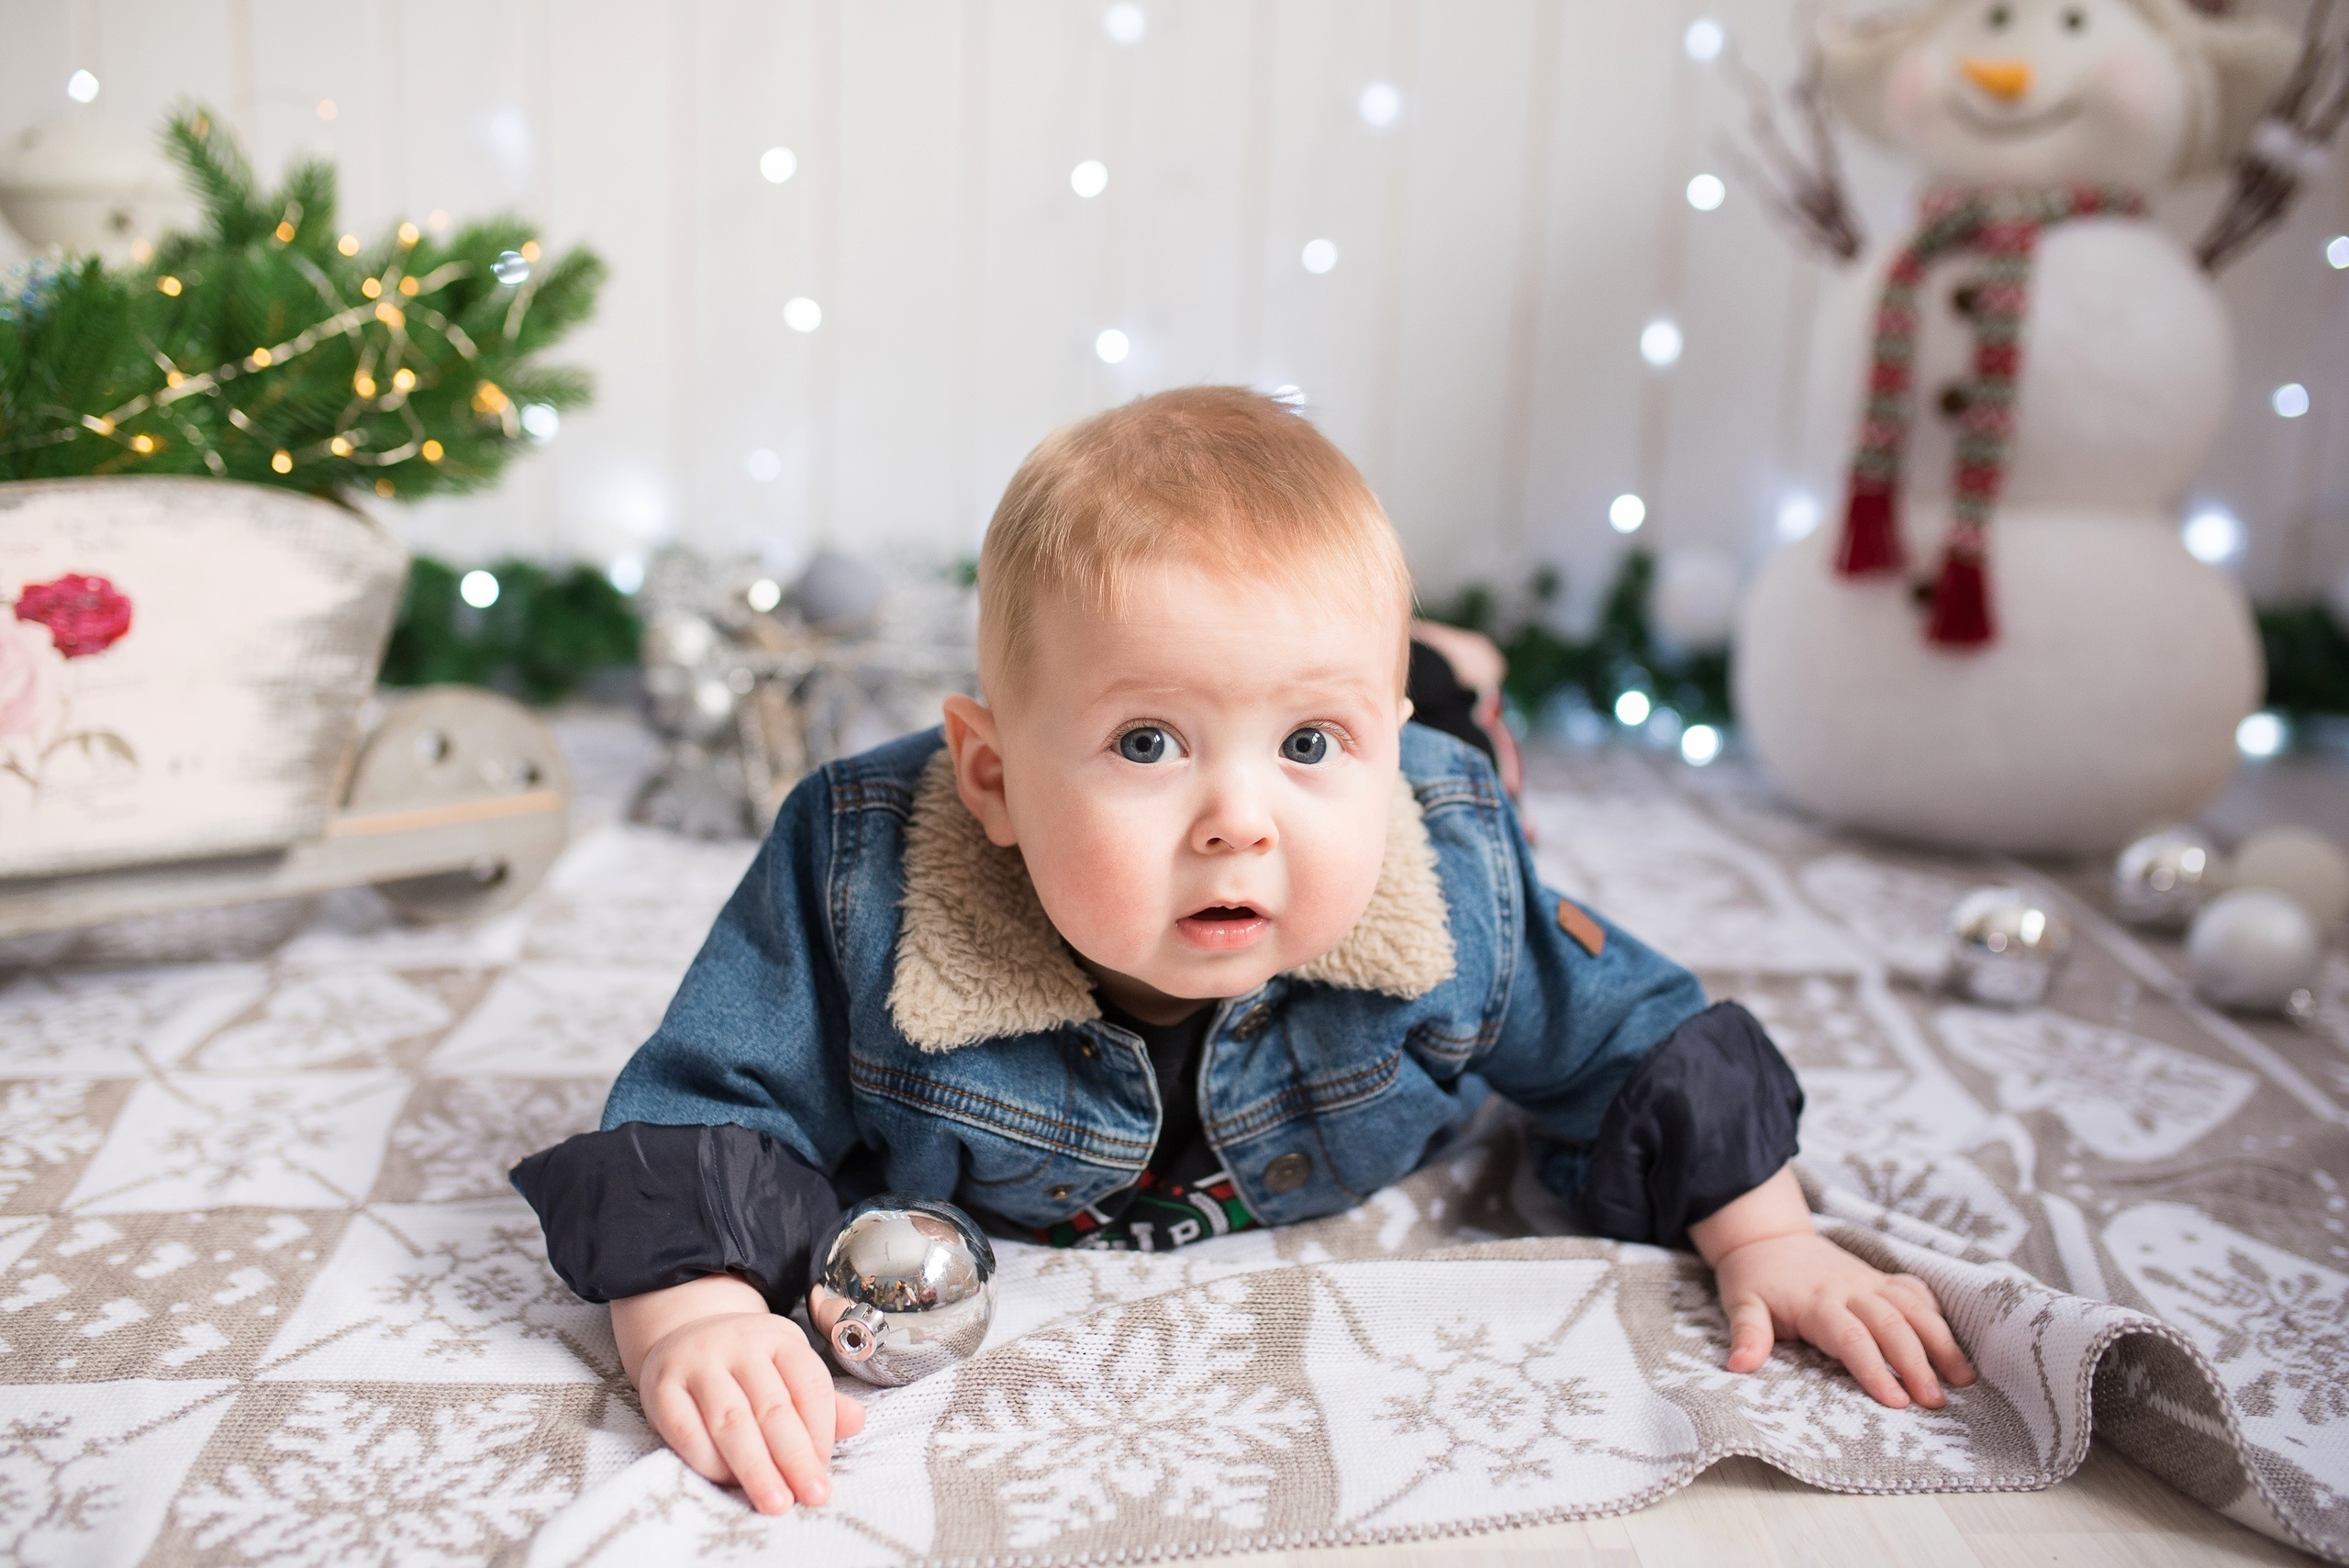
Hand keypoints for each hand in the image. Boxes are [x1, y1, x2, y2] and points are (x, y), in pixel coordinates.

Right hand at [612, 1275, 867, 1514]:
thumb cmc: (747, 1365)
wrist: (681, 1336)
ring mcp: (697, 1363)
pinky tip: (730, 1482)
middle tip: (811, 1495)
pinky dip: (710, 1461)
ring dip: (756, 1467)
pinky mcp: (661, 1386)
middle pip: (772, 1407)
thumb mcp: (787, 1368)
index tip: (824, 1471)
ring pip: (731, 1420)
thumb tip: (857, 1422)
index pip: (808, 1384)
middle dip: (794, 1457)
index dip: (821, 1431)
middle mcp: (738, 1343)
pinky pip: (687, 1430)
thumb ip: (821, 1400)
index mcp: (779, 1338)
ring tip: (776, 1501)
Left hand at [1687, 1166, 1976, 1409]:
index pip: (1852, 1338)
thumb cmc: (1755, 1277)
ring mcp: (1870, 1282)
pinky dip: (1936, 1314)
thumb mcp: (1741, 1302)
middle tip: (1935, 1402)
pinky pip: (1916, 1291)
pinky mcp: (1881, 1279)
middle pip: (1892, 1325)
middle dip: (1917, 1363)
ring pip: (1914, 1308)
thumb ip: (1746, 1333)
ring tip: (1963, 1379)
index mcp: (1818, 1301)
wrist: (1769, 1237)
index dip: (1875, 1369)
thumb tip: (1739, 1366)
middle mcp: (1851, 1289)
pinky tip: (1953, 1344)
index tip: (1896, 1402)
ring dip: (1941, 1341)